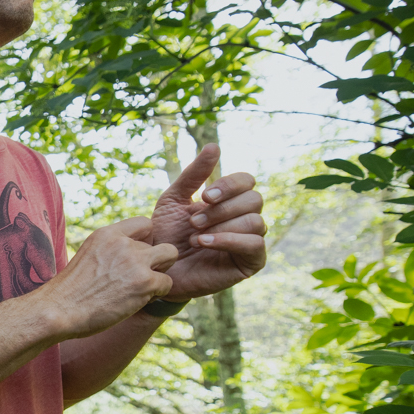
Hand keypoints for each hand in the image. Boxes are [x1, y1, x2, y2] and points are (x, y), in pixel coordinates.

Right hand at [45, 216, 178, 337]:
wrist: (58, 310)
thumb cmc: (69, 292)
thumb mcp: (87, 257)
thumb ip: (110, 251)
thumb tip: (130, 258)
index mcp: (106, 234)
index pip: (144, 223)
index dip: (145, 241)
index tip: (135, 258)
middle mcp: (122, 242)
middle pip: (159, 241)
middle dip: (155, 259)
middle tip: (140, 276)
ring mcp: (135, 261)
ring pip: (170, 255)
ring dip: (161, 272)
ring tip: (143, 287)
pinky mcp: (144, 282)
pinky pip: (167, 283)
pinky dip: (157, 294)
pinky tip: (138, 301)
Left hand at [150, 144, 266, 299]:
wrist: (157, 268)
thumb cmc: (166, 235)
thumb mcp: (174, 200)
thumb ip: (194, 174)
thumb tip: (214, 146)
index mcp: (230, 201)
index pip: (247, 181)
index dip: (230, 185)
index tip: (204, 195)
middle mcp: (244, 218)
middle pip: (254, 199)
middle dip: (222, 208)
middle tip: (193, 221)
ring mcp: (249, 240)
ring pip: (255, 221)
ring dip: (222, 226)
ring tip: (194, 236)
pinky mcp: (250, 262)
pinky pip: (254, 245)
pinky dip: (229, 240)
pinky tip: (203, 243)